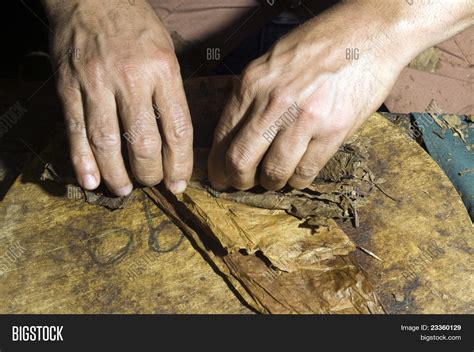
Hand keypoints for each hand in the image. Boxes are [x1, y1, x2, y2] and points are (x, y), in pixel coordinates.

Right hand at [44, 0, 192, 194]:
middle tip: (151, 182)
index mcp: (163, 70)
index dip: (180, 165)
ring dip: (116, 175)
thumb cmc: (135, 25)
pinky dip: (82, 161)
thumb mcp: (167, 53)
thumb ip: (170, 95)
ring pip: (108, 144)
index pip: (177, 131)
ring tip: (123, 190)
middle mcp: (131, 79)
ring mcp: (96, 84)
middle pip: (143, 144)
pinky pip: (76, 131)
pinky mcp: (69, 87)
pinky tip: (90, 181)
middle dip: (149, 173)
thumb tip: (175, 142)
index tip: (179, 184)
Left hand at [207, 1, 424, 190]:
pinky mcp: (333, 131)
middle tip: (243, 184)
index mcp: (252, 84)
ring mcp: (304, 119)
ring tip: (276, 178)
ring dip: (271, 182)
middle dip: (238, 180)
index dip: (217, 165)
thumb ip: (252, 95)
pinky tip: (299, 173)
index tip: (220, 176)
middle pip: (240, 161)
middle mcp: (273, 103)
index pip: (222, 136)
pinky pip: (306, 172)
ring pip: (273, 173)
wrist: (370, 32)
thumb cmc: (321, 44)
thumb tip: (237, 131)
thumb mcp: (272, 61)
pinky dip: (298, 180)